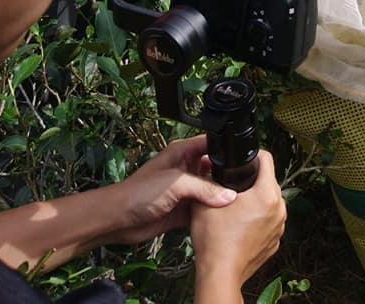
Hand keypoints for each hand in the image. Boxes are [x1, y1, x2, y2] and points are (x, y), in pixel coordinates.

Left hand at [105, 136, 237, 245]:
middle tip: (245, 184)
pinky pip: (203, 209)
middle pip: (214, 168)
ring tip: (238, 201)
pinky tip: (222, 216)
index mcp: (182, 152)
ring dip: (220, 196)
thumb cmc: (138, 192)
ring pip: (211, 190)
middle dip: (227, 176)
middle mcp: (186, 168)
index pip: (211, 144)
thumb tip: (228, 195)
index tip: (245, 158)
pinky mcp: (183, 209)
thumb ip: (204, 187)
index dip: (226, 149)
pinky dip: (212, 213)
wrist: (119, 219)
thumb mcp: (175, 183)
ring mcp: (185, 190)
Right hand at [190, 150, 285, 302]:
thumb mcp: (206, 201)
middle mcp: (279, 209)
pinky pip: (269, 220)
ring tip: (237, 204)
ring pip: (270, 201)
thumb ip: (209, 180)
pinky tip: (241, 223)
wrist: (220, 274)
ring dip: (257, 199)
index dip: (254, 155)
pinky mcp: (275, 241)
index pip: (267, 160)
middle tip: (235, 183)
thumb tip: (208, 167)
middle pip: (269, 181)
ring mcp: (279, 227)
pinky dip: (259, 218)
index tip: (243, 158)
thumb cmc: (214, 240)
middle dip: (254, 179)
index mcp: (266, 194)